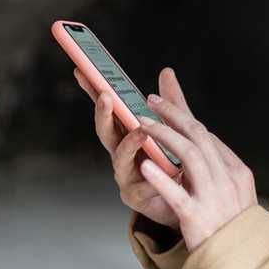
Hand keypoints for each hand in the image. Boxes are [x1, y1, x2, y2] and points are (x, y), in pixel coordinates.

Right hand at [79, 67, 189, 230]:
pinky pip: (142, 185)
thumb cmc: (175, 162)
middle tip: (106, 97)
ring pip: (120, 157)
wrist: (186, 199)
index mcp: (126, 133)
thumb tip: (166, 71)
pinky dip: (152, 177)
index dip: (93, 90)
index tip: (82, 70)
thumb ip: (170, 102)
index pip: (108, 109)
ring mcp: (125, 174)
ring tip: (141, 131)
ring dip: (129, 143)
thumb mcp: (175, 128)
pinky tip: (164, 171)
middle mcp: (120, 151)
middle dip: (103, 114)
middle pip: (106, 131)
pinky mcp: (135, 196)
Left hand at [135, 75, 257, 251]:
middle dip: (172, 115)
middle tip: (150, 102)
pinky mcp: (198, 219)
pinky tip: (145, 166)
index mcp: (237, 172)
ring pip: (190, 156)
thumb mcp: (234, 194)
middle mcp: (228, 181)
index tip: (163, 105)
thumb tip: (202, 140)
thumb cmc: (233, 230)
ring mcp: (214, 199)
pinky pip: (178, 195)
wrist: (243, 268)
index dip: (182, 117)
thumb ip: (219, 167)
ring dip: (164, 136)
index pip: (207, 136)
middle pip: (198, 136)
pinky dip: (161, 178)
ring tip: (143, 124)